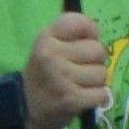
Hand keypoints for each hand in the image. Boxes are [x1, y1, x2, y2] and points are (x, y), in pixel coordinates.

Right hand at [25, 5, 116, 122]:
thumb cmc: (44, 72)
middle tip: (79, 70)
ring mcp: (61, 78)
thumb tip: (97, 32)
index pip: (80, 22)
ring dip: (96, 82)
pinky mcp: (71, 100)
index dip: (90, 32)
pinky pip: (102, 94)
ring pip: (102, 73)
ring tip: (80, 85)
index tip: (82, 44)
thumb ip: (72, 34)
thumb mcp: (49, 45)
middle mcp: (51, 55)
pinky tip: (84, 98)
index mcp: (46, 38)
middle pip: (98, 50)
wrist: (25, 106)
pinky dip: (98, 98)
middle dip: (94, 62)